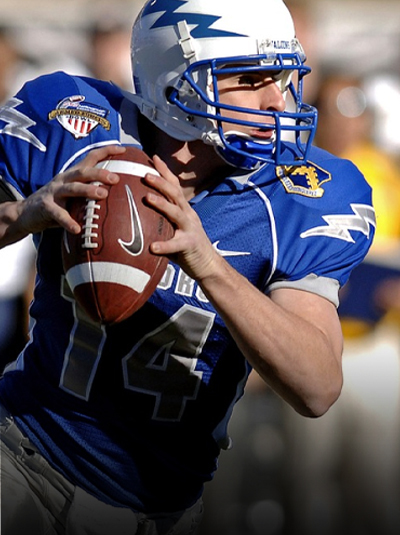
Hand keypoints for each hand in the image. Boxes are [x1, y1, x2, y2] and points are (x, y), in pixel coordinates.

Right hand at [17, 145, 124, 234]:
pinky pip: (58, 214)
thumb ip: (90, 193)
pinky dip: (68, 221)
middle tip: (116, 179)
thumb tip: (119, 198)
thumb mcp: (74, 195)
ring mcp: (53, 192)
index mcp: (72, 175)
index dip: (106, 151)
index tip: (123, 149)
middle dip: (100, 174)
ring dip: (88, 190)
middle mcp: (64, 180)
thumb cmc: (56, 204)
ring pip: (72, 188)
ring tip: (102, 195)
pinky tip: (77, 228)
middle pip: (83, 172)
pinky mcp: (45, 206)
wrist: (25, 213)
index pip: (90, 158)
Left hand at [144, 155, 221, 281]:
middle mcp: (188, 215)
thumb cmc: (186, 248)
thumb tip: (133, 214)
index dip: (165, 171)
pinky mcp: (190, 245)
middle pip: (175, 194)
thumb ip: (159, 221)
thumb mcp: (174, 229)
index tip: (152, 157)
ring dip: (162, 204)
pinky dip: (164, 245)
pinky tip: (152, 246)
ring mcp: (190, 229)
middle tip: (145, 174)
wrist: (208, 266)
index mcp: (184, 210)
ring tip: (147, 198)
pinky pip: (176, 244)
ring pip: (176, 213)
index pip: (174, 186)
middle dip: (161, 182)